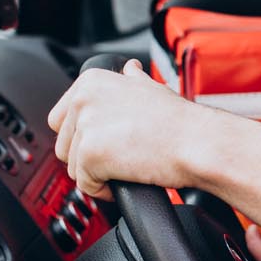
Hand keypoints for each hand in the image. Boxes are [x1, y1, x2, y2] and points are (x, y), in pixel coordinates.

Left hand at [47, 61, 260, 228]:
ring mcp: (86, 126)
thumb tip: (129, 70)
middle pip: (64, 145)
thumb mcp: (152, 87)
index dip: (84, 137)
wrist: (198, 142)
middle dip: (89, 158)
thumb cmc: (181, 121)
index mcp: (92, 81)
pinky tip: (128, 179)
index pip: (62, 119)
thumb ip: (131, 80)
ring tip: (128, 167)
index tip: (108, 143)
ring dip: (98, 174)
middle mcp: (83, 99)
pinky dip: (104, 190)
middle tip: (122, 157)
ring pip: (73, 167)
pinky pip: (85, 185)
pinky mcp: (90, 154)